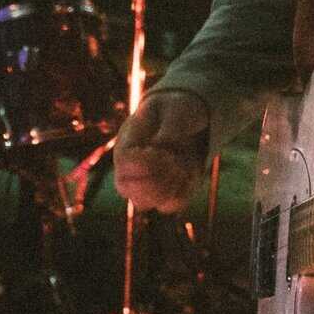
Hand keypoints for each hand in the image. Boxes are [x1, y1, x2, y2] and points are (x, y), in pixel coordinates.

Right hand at [114, 88, 209, 212]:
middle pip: (125, 189)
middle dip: (153, 180)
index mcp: (128, 141)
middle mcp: (132, 166)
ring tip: (181, 167)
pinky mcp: (166, 191)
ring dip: (166, 190)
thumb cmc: (177, 108)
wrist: (189, 118)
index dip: (144, 163)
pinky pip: (168, 206)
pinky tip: (190, 174)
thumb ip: (170, 125)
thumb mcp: (178, 107)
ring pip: (143, 203)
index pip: (123, 162)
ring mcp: (147, 181)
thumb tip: (162, 145)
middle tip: (173, 161)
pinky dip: (182, 194)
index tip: (165, 152)